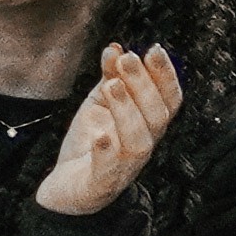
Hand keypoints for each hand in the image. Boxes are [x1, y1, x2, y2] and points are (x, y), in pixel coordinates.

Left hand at [33, 43, 184, 215]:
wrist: (66, 188)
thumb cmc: (91, 143)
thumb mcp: (99, 104)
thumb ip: (110, 78)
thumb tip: (115, 47)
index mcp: (146, 125)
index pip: (168, 101)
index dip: (166, 76)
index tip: (154, 49)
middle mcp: (142, 146)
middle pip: (156, 117)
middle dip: (144, 85)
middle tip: (127, 59)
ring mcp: (124, 167)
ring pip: (138, 142)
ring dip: (127, 111)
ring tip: (112, 85)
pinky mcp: (100, 185)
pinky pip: (109, 171)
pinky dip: (107, 152)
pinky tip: (101, 134)